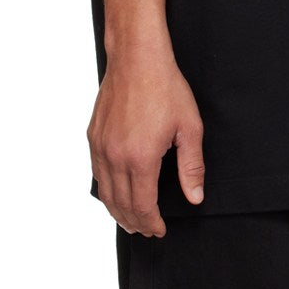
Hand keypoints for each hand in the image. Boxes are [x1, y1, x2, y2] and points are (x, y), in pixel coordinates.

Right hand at [87, 40, 204, 237]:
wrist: (137, 58)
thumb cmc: (165, 87)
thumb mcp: (189, 128)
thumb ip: (192, 166)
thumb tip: (195, 197)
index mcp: (140, 158)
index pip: (142, 206)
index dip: (151, 223)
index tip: (160, 230)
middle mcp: (115, 156)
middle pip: (121, 205)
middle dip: (135, 223)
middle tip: (147, 230)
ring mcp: (101, 146)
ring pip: (104, 192)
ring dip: (117, 211)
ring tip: (131, 219)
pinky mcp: (93, 135)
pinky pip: (96, 173)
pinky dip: (105, 190)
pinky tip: (115, 192)